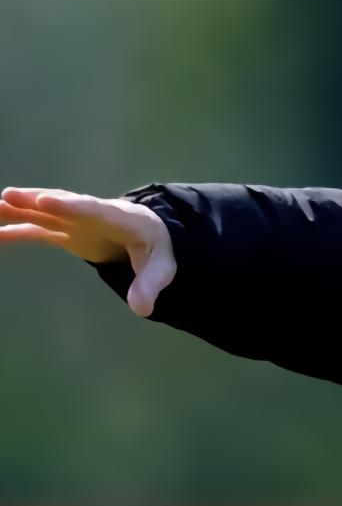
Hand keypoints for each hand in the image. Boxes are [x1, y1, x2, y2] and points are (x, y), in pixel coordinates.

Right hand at [1, 187, 175, 316]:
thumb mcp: (162, 267)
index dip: (71, 205)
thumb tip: (141, 309)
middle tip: (9, 196)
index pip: (95, 210)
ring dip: (18, 210)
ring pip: (44, 213)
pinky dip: (16, 232)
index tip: (45, 200)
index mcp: (122, 218)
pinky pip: (38, 230)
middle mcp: (94, 214)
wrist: (150, 234)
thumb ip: (150, 285)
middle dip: (37, 201)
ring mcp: (77, 222)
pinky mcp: (66, 232)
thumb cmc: (156, 248)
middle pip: (64, 205)